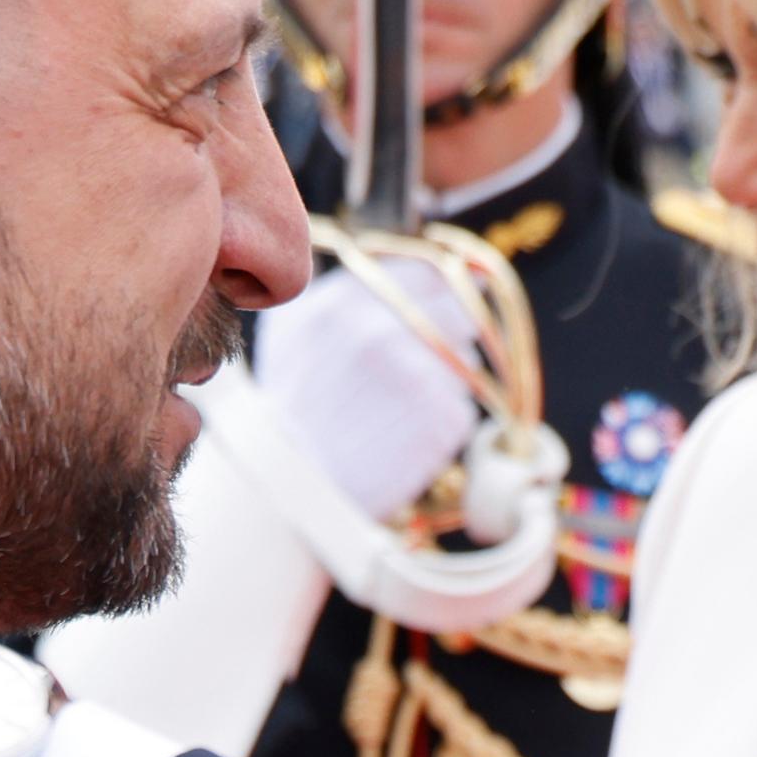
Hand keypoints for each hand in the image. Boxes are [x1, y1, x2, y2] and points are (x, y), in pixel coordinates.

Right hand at [255, 258, 483, 520]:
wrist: (293, 491)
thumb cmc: (294, 411)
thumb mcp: (297, 334)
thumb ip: (344, 294)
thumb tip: (406, 266)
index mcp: (345, 302)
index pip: (426, 273)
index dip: (444, 290)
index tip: (455, 301)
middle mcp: (381, 329)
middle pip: (459, 314)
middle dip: (449, 338)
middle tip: (419, 373)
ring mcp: (417, 373)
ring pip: (463, 366)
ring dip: (442, 385)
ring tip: (396, 414)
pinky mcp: (442, 418)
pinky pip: (461, 412)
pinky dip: (440, 428)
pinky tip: (402, 441)